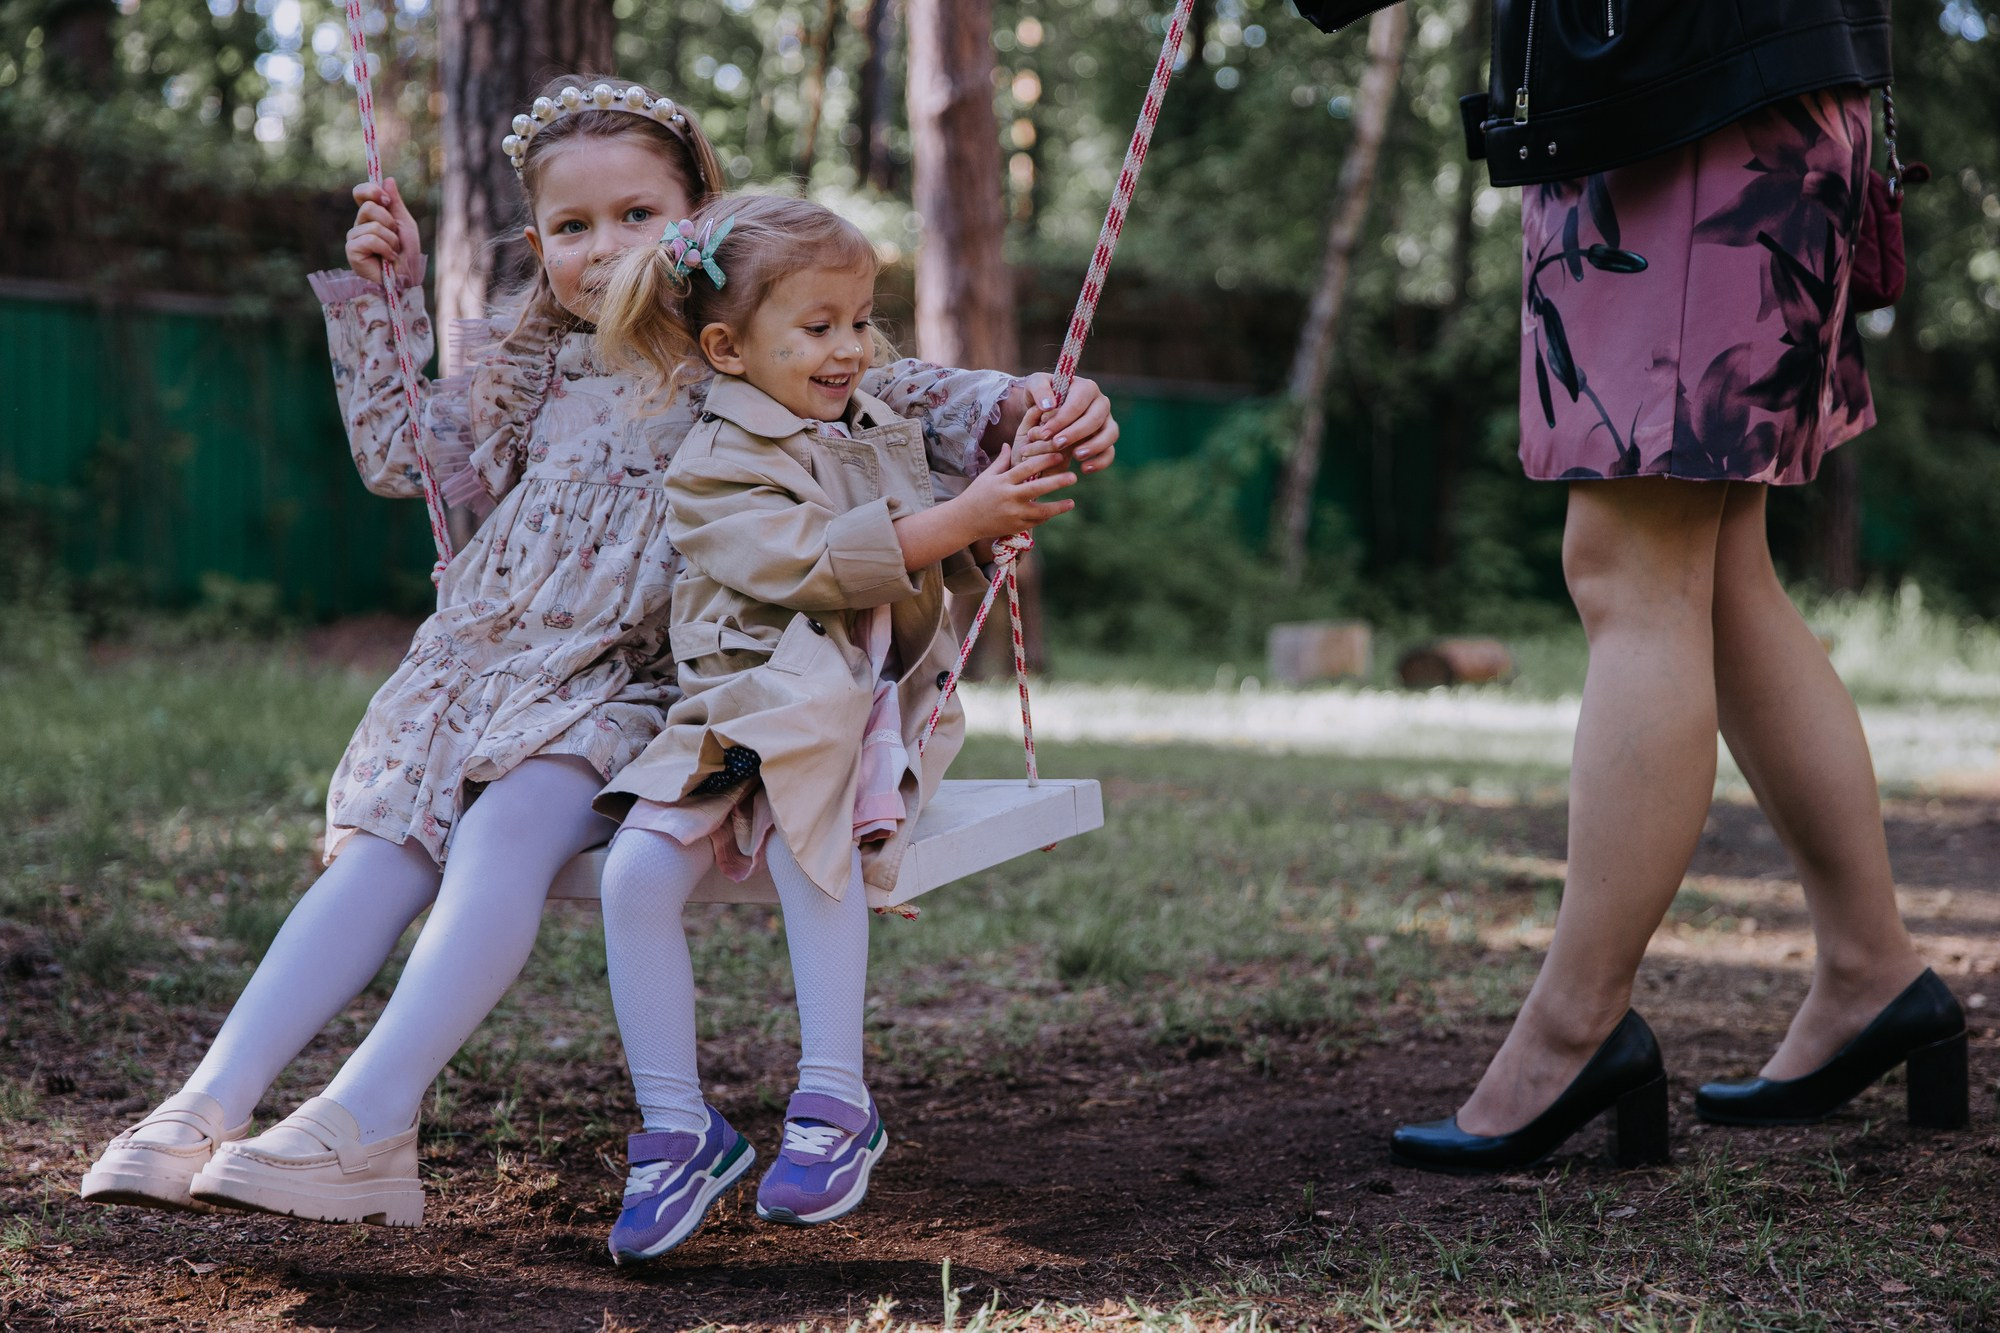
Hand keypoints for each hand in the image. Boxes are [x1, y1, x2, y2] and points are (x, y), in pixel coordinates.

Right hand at [345, 178, 422, 285]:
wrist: (407, 278)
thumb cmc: (407, 255)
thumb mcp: (405, 224)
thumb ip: (395, 203)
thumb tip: (388, 179)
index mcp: (371, 217)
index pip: (360, 193)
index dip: (371, 190)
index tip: (386, 200)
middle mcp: (359, 225)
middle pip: (368, 207)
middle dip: (389, 223)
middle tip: (396, 238)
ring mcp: (354, 238)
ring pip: (372, 225)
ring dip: (391, 240)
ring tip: (393, 252)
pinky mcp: (352, 251)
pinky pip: (369, 239)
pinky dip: (385, 249)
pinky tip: (388, 259)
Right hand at [957, 424, 1076, 540]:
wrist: (965, 521)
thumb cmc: (976, 495)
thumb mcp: (987, 476)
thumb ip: (1001, 461)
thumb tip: (1009, 444)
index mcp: (1003, 481)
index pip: (1026, 468)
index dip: (1044, 460)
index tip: (1060, 454)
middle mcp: (1009, 497)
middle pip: (1037, 489)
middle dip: (1057, 482)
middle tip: (1074, 476)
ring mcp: (1013, 514)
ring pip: (1040, 511)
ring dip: (1057, 507)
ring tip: (1072, 502)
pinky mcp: (1015, 527)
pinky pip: (1035, 522)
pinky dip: (1046, 516)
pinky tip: (1055, 511)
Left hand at [1014, 372, 1118, 474]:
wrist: (1045, 410)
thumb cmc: (1041, 396)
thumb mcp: (1034, 385)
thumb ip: (1039, 390)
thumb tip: (1049, 406)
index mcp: (1086, 387)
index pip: (1077, 404)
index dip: (1062, 420)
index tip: (1045, 433)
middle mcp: (1101, 402)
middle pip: (1095, 418)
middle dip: (1075, 433)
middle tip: (1056, 445)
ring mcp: (1106, 421)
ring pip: (1110, 434)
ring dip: (1095, 446)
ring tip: (1076, 456)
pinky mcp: (1106, 438)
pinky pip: (1110, 451)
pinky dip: (1101, 461)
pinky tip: (1084, 469)